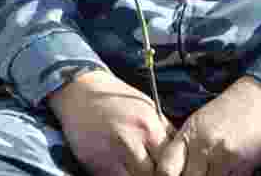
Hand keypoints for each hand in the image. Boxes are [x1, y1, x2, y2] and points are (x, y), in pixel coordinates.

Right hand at [48, 69, 173, 175]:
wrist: (81, 93)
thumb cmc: (118, 99)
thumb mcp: (148, 108)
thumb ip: (163, 130)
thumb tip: (179, 148)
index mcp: (149, 127)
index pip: (170, 159)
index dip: (174, 166)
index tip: (174, 168)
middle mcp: (131, 142)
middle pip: (153, 173)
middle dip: (157, 173)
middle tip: (157, 170)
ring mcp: (111, 156)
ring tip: (141, 169)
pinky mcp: (94, 165)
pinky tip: (125, 169)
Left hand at [155, 75, 260, 175]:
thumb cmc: (231, 106)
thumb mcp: (201, 120)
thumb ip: (186, 146)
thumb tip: (174, 171)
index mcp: (191, 133)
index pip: (166, 169)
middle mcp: (206, 147)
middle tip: (197, 170)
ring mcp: (226, 158)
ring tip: (215, 166)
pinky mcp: (245, 165)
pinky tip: (231, 166)